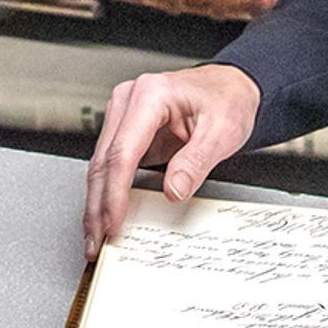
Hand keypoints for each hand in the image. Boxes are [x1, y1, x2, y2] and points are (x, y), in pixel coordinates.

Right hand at [83, 66, 261, 256]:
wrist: (231, 86)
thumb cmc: (227, 100)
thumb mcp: (223, 132)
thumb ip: (196, 162)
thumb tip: (173, 190)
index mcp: (150, 95)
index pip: (122, 153)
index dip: (115, 193)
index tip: (114, 223)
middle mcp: (129, 100)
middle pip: (102, 161)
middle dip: (97, 206)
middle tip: (96, 241)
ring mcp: (124, 114)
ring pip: (100, 164)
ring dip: (97, 202)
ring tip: (96, 235)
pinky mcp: (125, 128)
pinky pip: (110, 163)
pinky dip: (106, 191)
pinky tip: (105, 214)